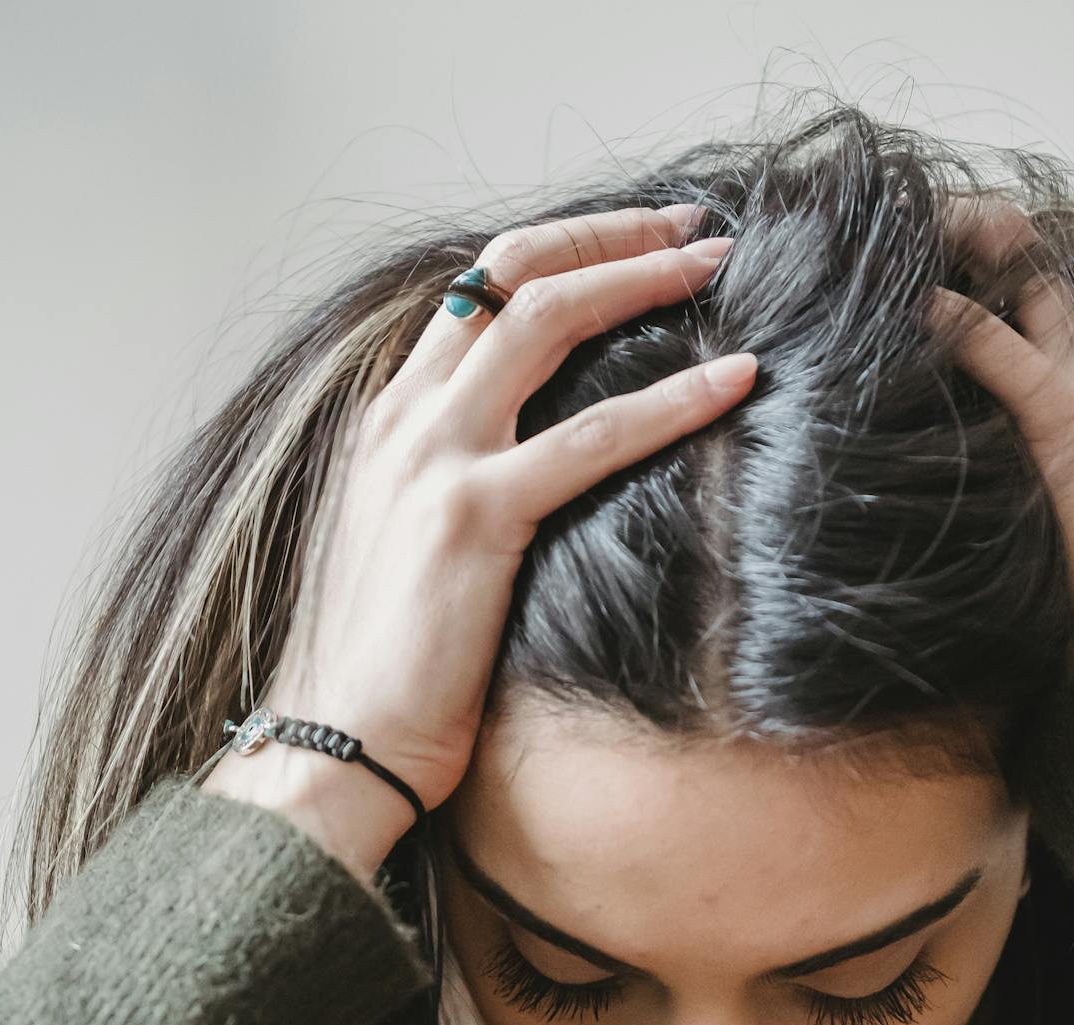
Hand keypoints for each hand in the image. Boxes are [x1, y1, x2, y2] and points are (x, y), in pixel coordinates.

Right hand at [204, 206, 755, 877]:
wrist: (338, 744)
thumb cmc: (388, 675)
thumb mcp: (414, 556)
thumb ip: (460, 494)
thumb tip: (537, 481)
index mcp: (389, 423)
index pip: (475, 293)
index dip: (563, 254)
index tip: (637, 244)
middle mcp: (405, 420)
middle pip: (512, 277)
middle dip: (611, 238)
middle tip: (696, 231)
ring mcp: (433, 460)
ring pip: (548, 323)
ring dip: (643, 280)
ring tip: (722, 270)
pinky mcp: (474, 518)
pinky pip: (592, 438)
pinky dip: (673, 400)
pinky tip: (735, 382)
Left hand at [932, 200, 1073, 681]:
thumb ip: (1034, 445)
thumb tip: (961, 432)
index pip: (1059, 284)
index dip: (995, 258)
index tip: (934, 251)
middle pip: (1043, 261)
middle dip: (970, 231)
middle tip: (897, 223)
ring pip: (1026, 278)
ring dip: (955, 249)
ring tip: (887, 239)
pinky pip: (1000, 344)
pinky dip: (949, 319)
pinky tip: (902, 307)